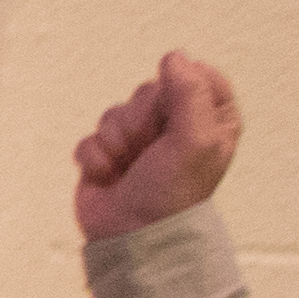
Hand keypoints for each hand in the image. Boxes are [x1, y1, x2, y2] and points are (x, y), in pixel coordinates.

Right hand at [74, 51, 239, 239]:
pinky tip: (109, 178)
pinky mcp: (105, 156)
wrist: (133, 239)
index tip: (177, 121)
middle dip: (141, 121)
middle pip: (148, 92)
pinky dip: (95, 159)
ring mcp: (137, 141)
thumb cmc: (172, 195)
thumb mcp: (196, 139)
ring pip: (115, 112)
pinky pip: (90, 138)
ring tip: (129, 169)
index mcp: (209, 119)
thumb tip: (172, 57)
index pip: (194, 75)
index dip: (178, 92)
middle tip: (149, 152)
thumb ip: (190, 91)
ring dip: (117, 142)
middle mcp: (174, 126)